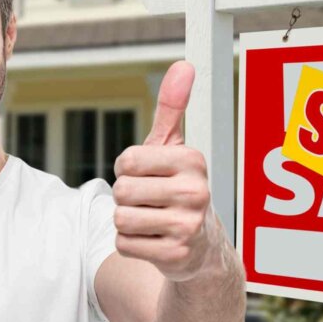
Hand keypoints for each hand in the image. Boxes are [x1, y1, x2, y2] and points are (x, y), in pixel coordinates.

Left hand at [111, 61, 219, 281]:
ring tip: (151, 221)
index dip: (127, 170)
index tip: (148, 176)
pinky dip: (131, 245)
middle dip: (126, 198)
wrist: (202, 246)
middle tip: (150, 202)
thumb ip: (172, 107)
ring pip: (120, 219)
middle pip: (121, 191)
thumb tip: (183, 65)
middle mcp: (196, 191)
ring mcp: (188, 226)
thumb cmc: (178, 187)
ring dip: (127, 222)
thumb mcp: (174, 147)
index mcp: (192, 160)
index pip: (126, 160)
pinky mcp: (176, 256)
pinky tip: (153, 241)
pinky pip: (124, 245)